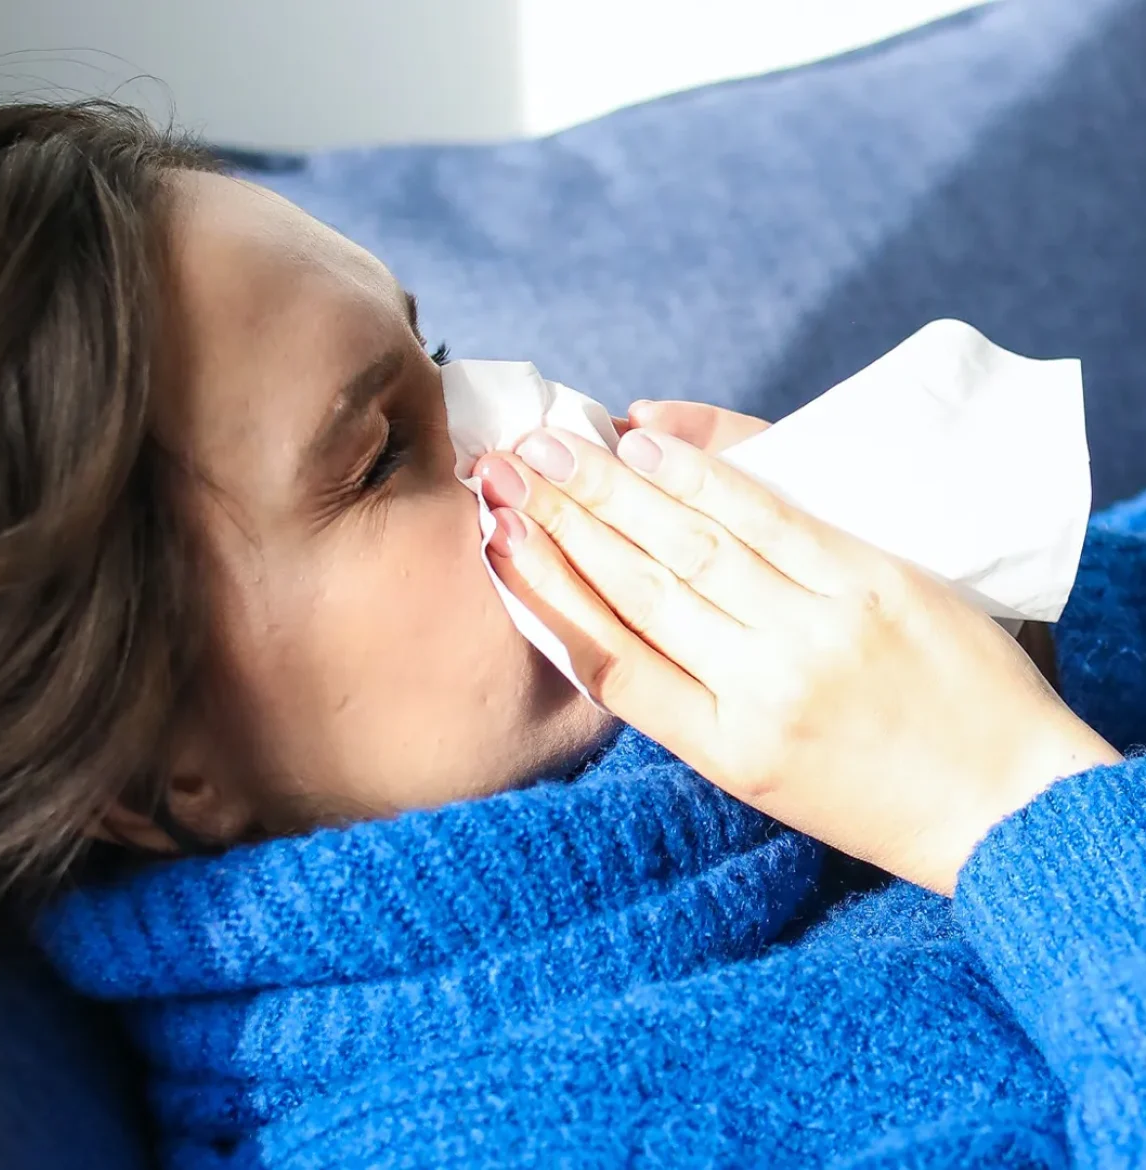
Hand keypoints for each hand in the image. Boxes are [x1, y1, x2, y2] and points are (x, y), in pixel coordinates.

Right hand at [475, 403, 1119, 894]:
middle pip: (637, 588)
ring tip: (554, 447)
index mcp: (722, 749)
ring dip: (612, 491)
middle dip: (561, 519)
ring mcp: (816, 633)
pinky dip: (704, 478)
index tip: (496, 536)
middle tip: (504, 465)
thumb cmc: (876, 795)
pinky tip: (649, 444)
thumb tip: (617, 619)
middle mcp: (758, 690)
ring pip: (689, 547)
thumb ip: (690, 704)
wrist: (1005, 803)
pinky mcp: (871, 584)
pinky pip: (769, 519)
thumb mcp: (762, 776)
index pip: (607, 657)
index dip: (543, 588)